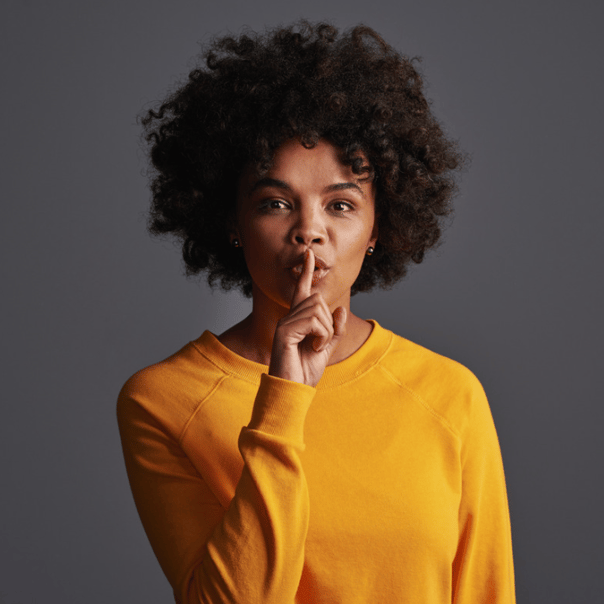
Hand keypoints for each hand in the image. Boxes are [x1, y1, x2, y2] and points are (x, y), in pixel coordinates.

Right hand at [268, 249, 346, 386]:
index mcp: (297, 320)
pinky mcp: (284, 331)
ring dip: (326, 331)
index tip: (309, 254)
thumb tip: (340, 309)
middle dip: (329, 322)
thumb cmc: (305, 372)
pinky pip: (314, 322)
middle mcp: (289, 317)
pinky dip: (321, 335)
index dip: (306, 272)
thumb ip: (334, 330)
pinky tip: (313, 348)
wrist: (294, 390)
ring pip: (318, 310)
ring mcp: (285, 323)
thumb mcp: (326, 349)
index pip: (303, 291)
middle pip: (318, 299)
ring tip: (316, 347)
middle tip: (321, 343)